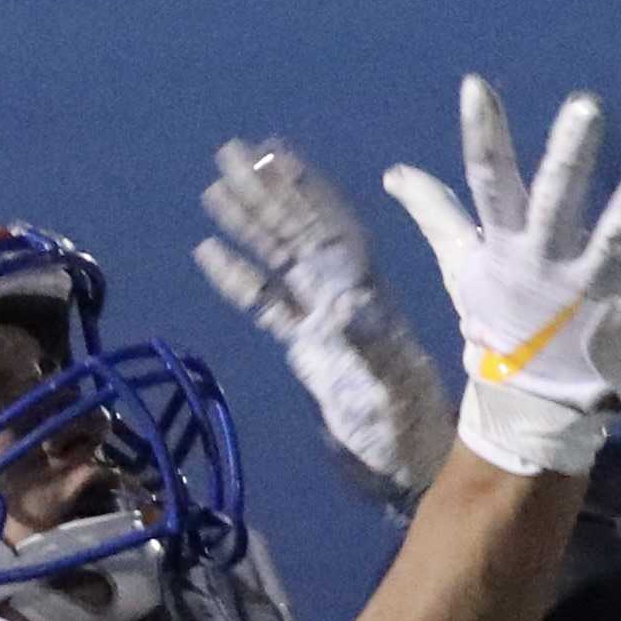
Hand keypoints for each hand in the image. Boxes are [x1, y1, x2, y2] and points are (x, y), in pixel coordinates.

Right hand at [195, 141, 453, 504]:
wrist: (407, 468)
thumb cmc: (410, 431)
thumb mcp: (393, 389)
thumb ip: (370, 347)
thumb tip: (342, 306)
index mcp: (369, 297)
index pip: (332, 230)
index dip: (305, 192)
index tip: (276, 154)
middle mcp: (344, 298)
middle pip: (300, 233)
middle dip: (267, 193)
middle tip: (231, 152)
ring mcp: (323, 321)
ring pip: (280, 261)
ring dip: (250, 225)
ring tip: (215, 190)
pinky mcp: (307, 350)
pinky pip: (268, 305)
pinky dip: (240, 279)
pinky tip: (209, 252)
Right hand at [377, 79, 620, 481]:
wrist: (531, 405)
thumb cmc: (497, 323)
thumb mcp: (461, 267)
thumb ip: (435, 213)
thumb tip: (394, 173)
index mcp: (505, 244)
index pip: (488, 180)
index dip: (481, 134)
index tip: (476, 86)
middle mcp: (546, 261)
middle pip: (555, 198)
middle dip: (569, 155)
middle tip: (586, 106)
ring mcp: (589, 288)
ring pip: (617, 233)